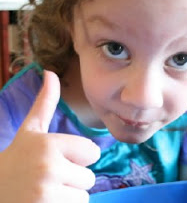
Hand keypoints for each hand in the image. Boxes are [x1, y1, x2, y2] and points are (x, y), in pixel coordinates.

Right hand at [0, 71, 100, 202]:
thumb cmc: (16, 161)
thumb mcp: (30, 131)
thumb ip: (44, 104)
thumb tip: (51, 72)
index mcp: (48, 143)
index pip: (93, 152)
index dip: (78, 158)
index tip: (56, 159)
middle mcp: (48, 167)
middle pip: (90, 177)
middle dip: (73, 179)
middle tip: (47, 179)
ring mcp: (46, 193)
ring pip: (84, 196)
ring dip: (68, 196)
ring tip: (44, 192)